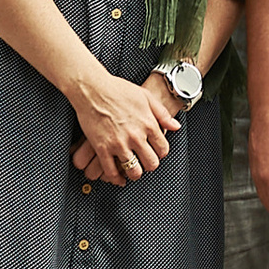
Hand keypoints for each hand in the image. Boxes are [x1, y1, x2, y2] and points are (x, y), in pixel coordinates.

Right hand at [69, 61, 180, 183]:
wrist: (93, 89)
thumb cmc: (119, 90)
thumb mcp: (146, 96)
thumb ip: (162, 114)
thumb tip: (175, 127)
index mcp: (148, 123)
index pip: (162, 149)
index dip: (160, 153)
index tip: (156, 152)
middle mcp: (135, 136)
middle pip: (151, 163)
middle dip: (150, 165)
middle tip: (145, 163)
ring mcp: (118, 143)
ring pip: (133, 170)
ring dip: (135, 173)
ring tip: (133, 171)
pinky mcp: (102, 148)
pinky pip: (111, 171)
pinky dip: (116, 179)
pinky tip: (118, 178)